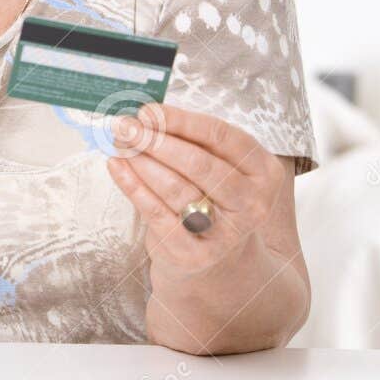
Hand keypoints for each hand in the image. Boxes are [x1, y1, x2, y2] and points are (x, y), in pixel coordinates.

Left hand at [104, 102, 288, 283]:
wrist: (221, 269)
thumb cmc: (215, 204)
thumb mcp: (223, 172)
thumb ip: (196, 144)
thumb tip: (148, 116)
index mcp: (264, 173)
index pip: (222, 137)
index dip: (181, 121)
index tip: (149, 111)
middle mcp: (251, 204)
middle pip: (199, 163)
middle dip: (156, 140)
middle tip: (125, 125)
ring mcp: (224, 233)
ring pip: (176, 187)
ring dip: (141, 161)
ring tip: (119, 143)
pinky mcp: (193, 253)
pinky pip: (156, 213)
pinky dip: (132, 186)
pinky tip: (116, 166)